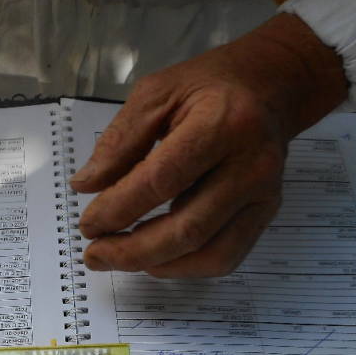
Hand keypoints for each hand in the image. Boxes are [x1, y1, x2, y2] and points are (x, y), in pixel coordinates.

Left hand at [70, 13, 347, 278]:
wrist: (270, 86)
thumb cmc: (208, 87)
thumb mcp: (156, 94)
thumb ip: (119, 141)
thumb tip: (85, 186)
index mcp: (222, 123)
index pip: (162, 181)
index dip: (119, 209)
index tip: (87, 224)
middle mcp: (251, 164)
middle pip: (187, 229)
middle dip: (132, 251)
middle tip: (94, 255)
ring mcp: (263, 194)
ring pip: (209, 254)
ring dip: (156, 265)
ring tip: (117, 258)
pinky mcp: (265, 214)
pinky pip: (225, 258)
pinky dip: (184, 267)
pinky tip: (154, 258)